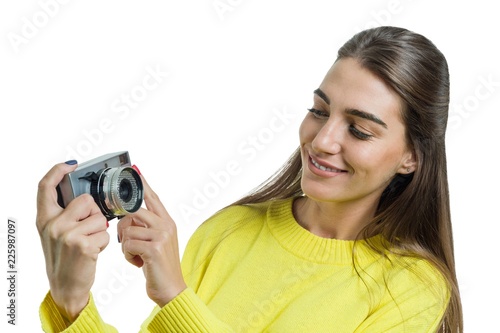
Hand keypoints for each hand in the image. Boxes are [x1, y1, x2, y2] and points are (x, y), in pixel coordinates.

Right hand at [36, 162, 109, 321]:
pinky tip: (93, 252)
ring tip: (89, 243)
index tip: (71, 165)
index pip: (46, 187)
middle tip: (88, 229)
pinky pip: (105, 234)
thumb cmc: (65, 257)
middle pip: (86, 200)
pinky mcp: (82, 245)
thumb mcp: (56, 233)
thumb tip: (87, 196)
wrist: (65, 286)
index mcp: (44, 218)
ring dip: (100, 230)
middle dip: (94, 213)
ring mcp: (67, 234)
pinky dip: (104, 243)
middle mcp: (52, 224)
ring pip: (99, 218)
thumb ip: (65, 213)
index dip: (58, 171)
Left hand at [117, 169, 186, 306]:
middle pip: (134, 210)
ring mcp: (161, 236)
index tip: (135, 170)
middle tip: (127, 239)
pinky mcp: (154, 248)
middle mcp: (166, 225)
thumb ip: (146, 227)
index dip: (143, 184)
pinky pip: (128, 244)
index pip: (153, 197)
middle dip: (124, 225)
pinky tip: (138, 263)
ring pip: (128, 229)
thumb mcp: (157, 243)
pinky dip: (128, 256)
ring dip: (126, 245)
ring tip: (136, 255)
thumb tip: (127, 217)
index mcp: (167, 222)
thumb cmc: (159, 267)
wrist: (171, 289)